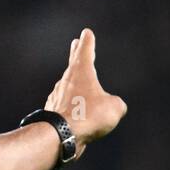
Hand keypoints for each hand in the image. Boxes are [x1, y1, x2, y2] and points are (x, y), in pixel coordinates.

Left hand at [43, 28, 127, 155]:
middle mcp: (67, 81)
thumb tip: (114, 107)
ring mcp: (57, 96)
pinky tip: (74, 112)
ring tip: (78, 80)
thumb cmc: (88, 116)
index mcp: (82, 72)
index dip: (88, 42)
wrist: (60, 136)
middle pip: (73, 63)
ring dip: (73, 81)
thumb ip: (116, 104)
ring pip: (67, 85)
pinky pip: (65, 105)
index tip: (86, 33)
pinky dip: (71, 105)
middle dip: (76, 53)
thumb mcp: (114, 108)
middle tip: (75, 43)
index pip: (85, 51)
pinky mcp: (53, 112)